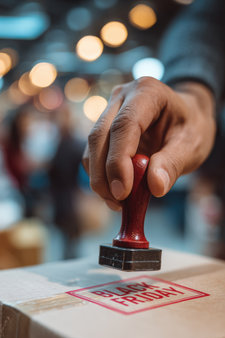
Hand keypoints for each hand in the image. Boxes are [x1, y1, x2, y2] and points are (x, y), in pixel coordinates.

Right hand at [83, 77, 215, 209]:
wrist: (186, 117)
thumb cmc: (190, 127)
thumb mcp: (192, 145)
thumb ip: (173, 163)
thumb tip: (155, 187)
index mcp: (147, 92)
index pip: (124, 125)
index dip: (118, 160)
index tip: (122, 192)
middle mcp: (121, 98)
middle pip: (99, 136)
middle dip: (104, 174)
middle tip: (118, 202)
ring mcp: (108, 112)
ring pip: (91, 148)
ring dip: (99, 180)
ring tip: (119, 203)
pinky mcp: (102, 130)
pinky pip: (93, 156)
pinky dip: (101, 178)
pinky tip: (116, 195)